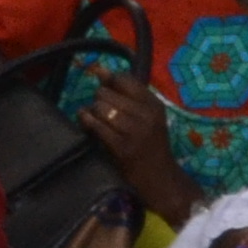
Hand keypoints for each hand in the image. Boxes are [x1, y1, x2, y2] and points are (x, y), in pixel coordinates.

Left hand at [79, 87, 205, 228]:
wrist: (160, 178)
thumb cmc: (150, 145)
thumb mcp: (147, 117)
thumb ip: (126, 94)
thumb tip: (99, 70)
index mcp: (154, 104)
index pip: (124, 80)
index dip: (109, 82)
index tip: (106, 89)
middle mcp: (146, 115)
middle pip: (107, 93)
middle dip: (99, 100)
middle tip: (102, 111)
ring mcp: (134, 131)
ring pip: (100, 107)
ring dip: (92, 112)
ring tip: (96, 119)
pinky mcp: (121, 146)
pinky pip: (96, 125)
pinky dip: (87, 122)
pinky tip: (87, 124)